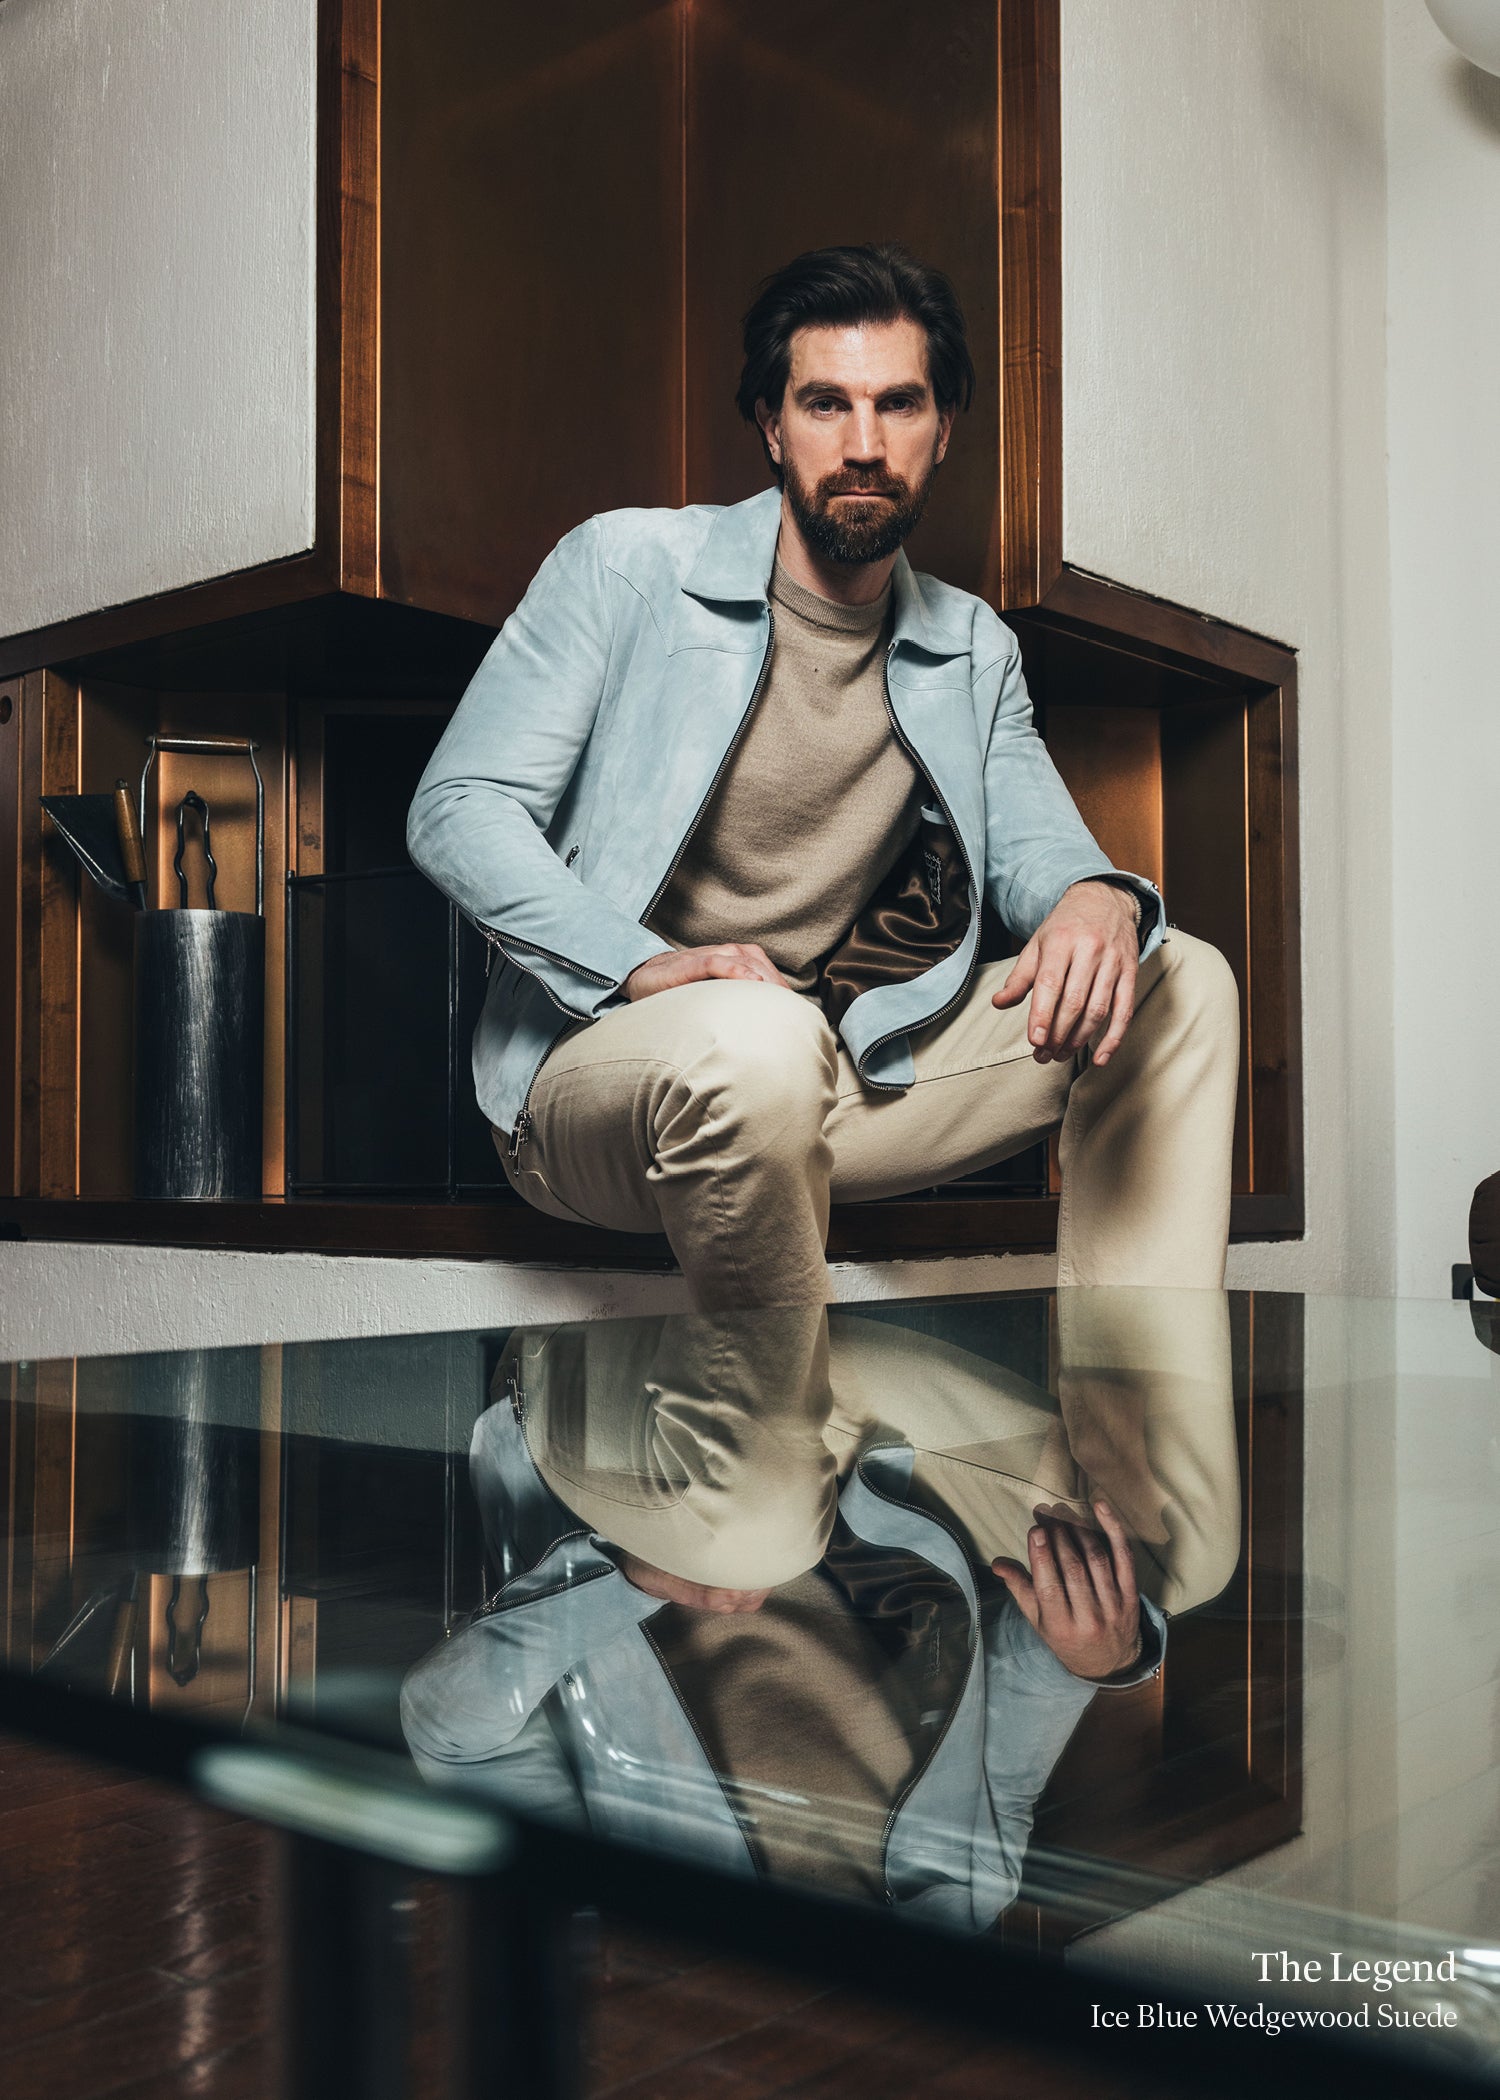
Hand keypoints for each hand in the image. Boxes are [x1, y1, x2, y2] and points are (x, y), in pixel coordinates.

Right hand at [624, 942, 788, 1000]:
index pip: (768, 972)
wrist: (642, 978)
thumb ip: (734, 1007)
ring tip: (780, 998)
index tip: (799, 1013)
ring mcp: (708, 956)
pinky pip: (717, 962)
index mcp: (734, 961)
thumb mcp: (712, 999)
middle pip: (762, 967)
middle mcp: (726, 954)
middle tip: (793, 1013)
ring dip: (765, 978)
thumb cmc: (680, 992)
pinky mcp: (690, 962)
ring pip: (746, 961)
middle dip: (779, 988)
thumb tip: (762, 1035)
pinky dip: (735, 969)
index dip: (783, 990)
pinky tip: (751, 982)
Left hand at [991, 880, 1138, 1065]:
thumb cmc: (1065, 926)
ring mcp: (1113, 962)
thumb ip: (1020, 976)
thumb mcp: (1038, 944)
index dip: (1043, 1015)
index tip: (1035, 1041)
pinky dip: (1114, 1037)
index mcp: (1061, 941)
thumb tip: (999, 1003)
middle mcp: (1090, 950)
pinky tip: (1100, 1057)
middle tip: (1043, 1055)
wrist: (1105, 899)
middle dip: (1057, 1034)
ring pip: (1098, 1009)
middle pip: (1075, 1001)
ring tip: (1061, 1054)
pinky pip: (1124, 1010)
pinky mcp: (1130, 972)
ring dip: (1079, 1039)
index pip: (1051, 983)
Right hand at [991, 1497, 1143, 1680]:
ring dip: (1080, 1530)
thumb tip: (997, 1563)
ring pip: (1097, 1560)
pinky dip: (1114, 1530)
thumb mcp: (1038, 1621)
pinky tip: (1100, 1509)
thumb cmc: (1066, 1636)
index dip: (1043, 1557)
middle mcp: (1089, 1619)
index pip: (1050, 1588)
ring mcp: (1113, 1607)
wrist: (1108, 1663)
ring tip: (1064, 1511)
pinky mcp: (1131, 1596)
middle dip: (1059, 1535)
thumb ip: (1019, 1588)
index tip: (1036, 1530)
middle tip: (1047, 1511)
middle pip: (1073, 1569)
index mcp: (1060, 1627)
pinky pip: (1124, 1558)